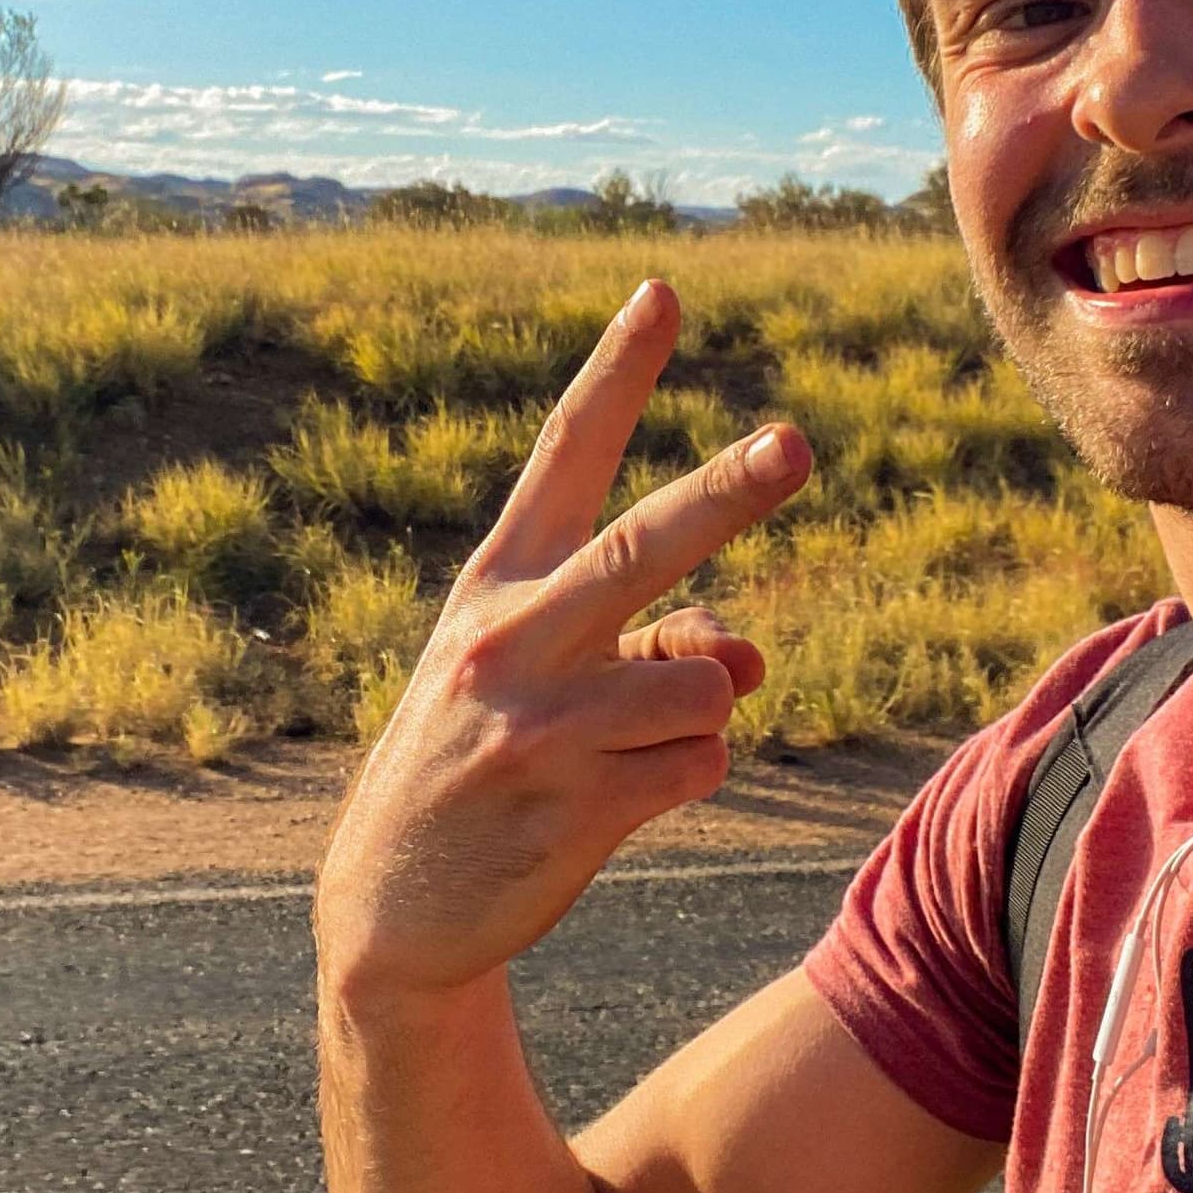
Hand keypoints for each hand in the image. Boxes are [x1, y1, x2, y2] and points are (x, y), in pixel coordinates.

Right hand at [315, 278, 814, 1004]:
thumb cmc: (487, 756)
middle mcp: (509, 637)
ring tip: (614, 749)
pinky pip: (699, 762)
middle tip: (797, 442)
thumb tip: (751, 659)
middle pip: (644, 546)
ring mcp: (537, 723)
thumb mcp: (543, 678)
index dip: (618, 369)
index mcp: (496, 582)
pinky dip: (682, 776)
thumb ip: (655, 638)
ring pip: (703, 681)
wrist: (394, 903)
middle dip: (730, 491)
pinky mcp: (572, 803)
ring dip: (692, 716)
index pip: (566, 453)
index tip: (664, 288)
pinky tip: (611, 800)